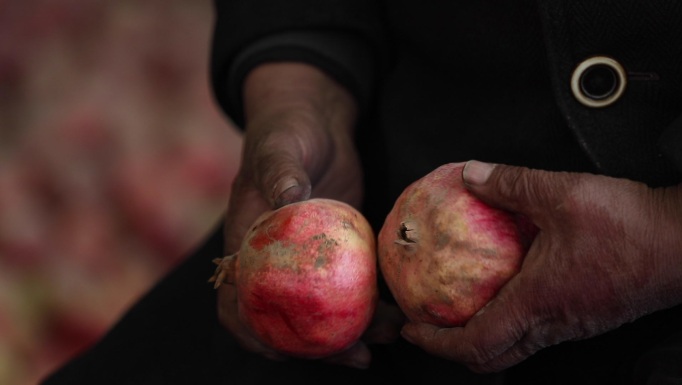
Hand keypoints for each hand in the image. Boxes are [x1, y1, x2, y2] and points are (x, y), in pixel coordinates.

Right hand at [217, 62, 396, 367]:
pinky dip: (373, 302)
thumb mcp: (278, 146)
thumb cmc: (286, 131)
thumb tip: (288, 196)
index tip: (284, 353)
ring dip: (355, 330)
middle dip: (319, 347)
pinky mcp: (341, 250)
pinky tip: (399, 309)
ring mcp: (310, 260)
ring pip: (326, 309)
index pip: (237, 303)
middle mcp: (276, 262)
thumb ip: (279, 171)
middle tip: (359, 356)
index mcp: (248, 246)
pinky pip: (353, 284)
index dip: (253, 335)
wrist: (317, 121)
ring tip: (391, 334)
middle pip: (289, 320)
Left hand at [401, 160, 681, 371]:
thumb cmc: (632, 225)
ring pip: (515, 348)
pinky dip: (508, 322)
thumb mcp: (561, 193)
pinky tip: (505, 291)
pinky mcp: (588, 315)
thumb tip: (469, 175)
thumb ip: (509, 183)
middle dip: (452, 349)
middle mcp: (553, 323)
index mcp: (538, 302)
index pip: (475, 344)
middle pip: (492, 358)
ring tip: (458, 310)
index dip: (436, 343)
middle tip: (428, 326)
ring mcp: (573, 324)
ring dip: (480, 336)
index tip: (411, 329)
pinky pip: (537, 331)